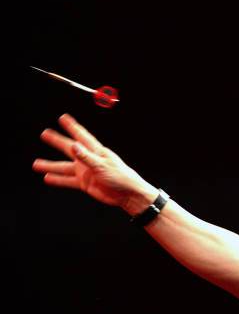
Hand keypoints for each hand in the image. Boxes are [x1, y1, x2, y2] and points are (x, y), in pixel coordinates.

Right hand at [33, 113, 156, 213]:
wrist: (127, 194)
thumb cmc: (121, 177)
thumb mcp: (103, 165)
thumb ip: (87, 157)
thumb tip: (74, 146)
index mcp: (96, 151)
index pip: (82, 136)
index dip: (72, 126)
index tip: (63, 118)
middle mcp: (89, 159)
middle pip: (69, 148)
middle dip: (57, 141)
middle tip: (44, 134)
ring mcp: (85, 171)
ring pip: (64, 167)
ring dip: (51, 165)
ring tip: (36, 163)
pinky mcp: (84, 183)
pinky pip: (68, 180)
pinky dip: (58, 180)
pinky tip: (47, 178)